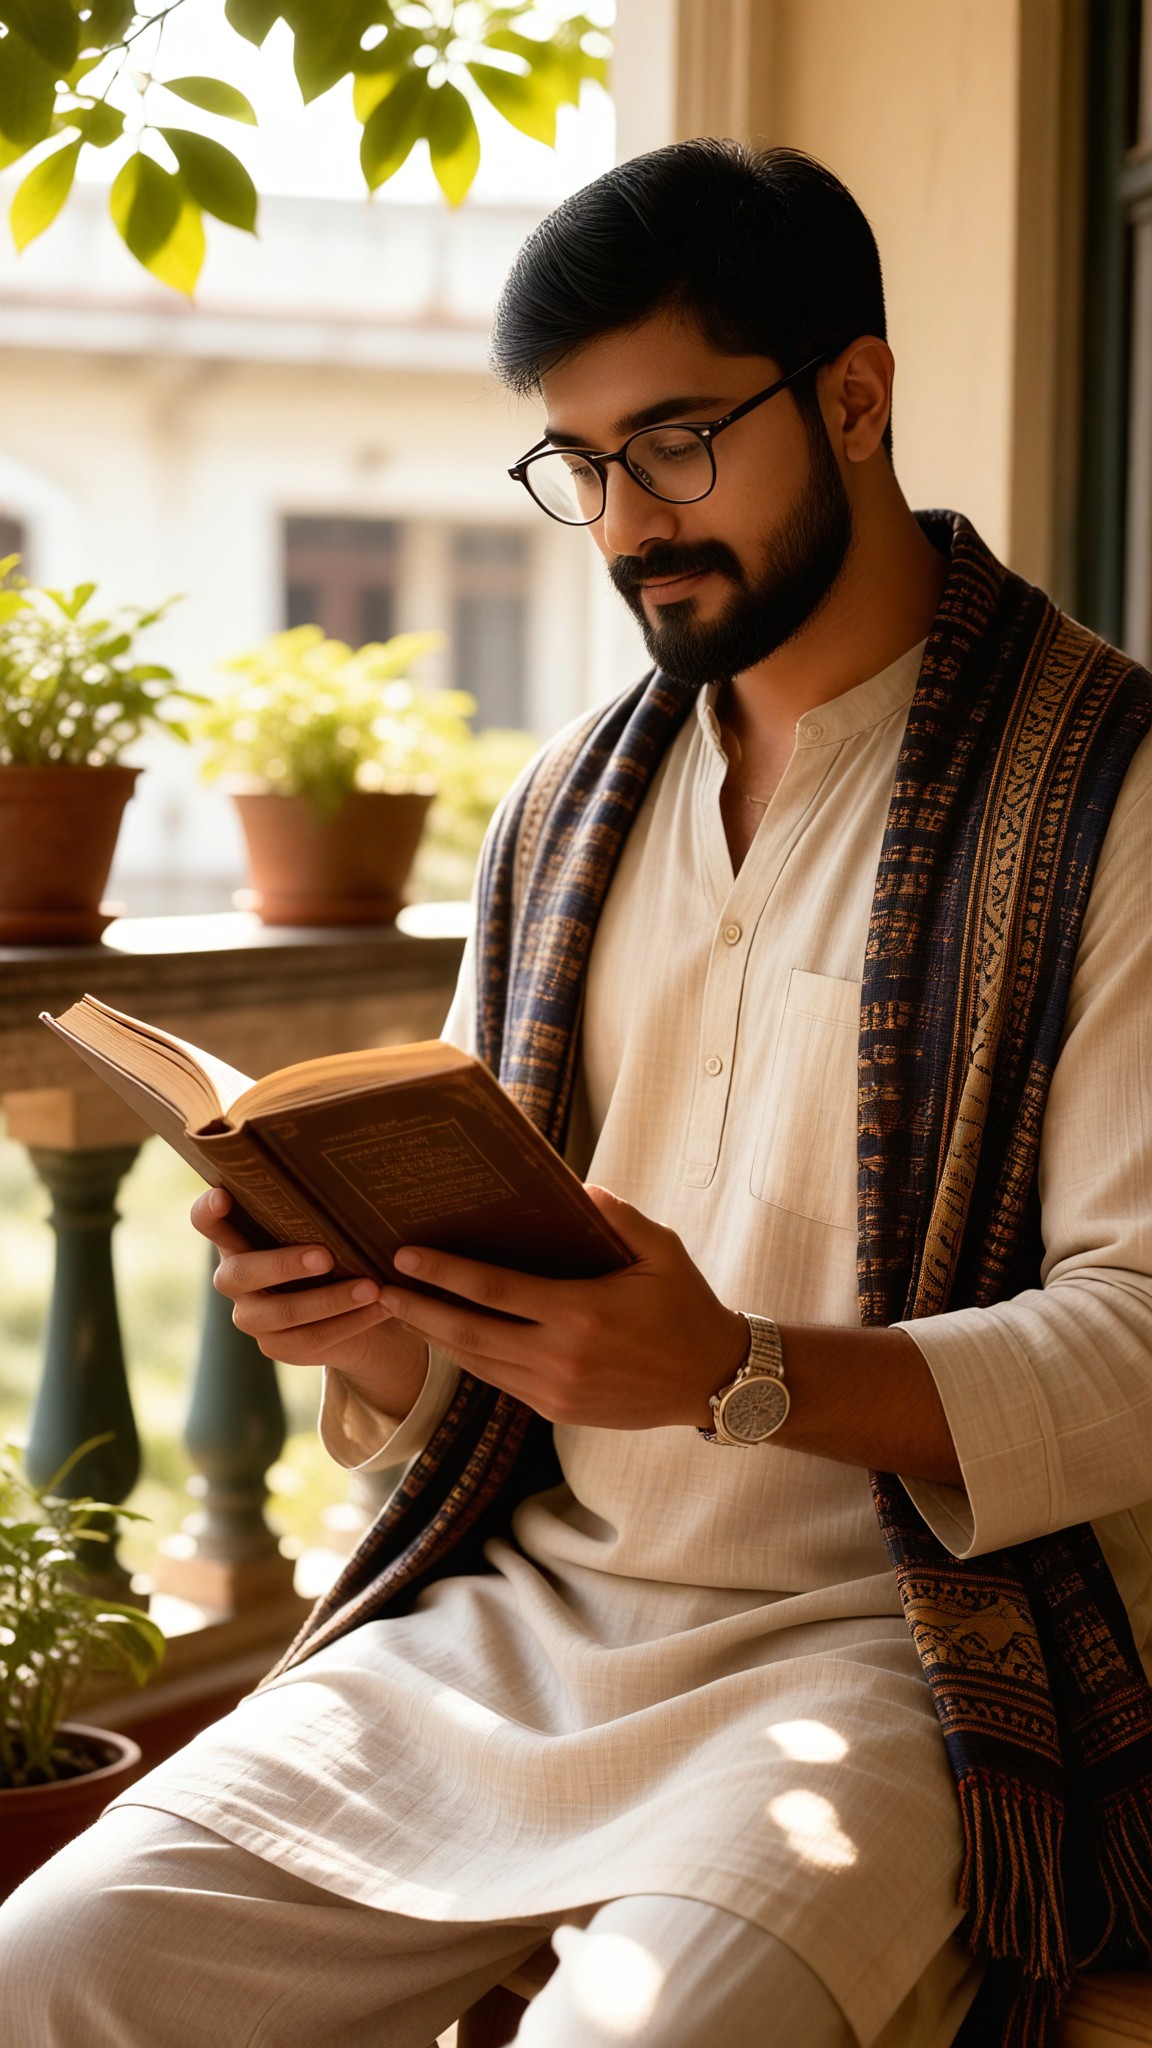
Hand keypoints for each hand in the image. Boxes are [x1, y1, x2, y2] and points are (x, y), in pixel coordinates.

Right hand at [190, 1187, 428, 1415]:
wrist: (357, 1309)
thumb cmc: (338, 1251)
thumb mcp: (326, 1231)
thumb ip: (318, 1214)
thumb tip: (346, 1184)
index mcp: (239, 1240)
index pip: (208, 1223)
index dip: (207, 1212)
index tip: (222, 1196)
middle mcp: (235, 1280)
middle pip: (241, 1274)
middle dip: (284, 1264)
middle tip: (327, 1256)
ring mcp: (252, 1317)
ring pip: (283, 1313)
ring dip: (331, 1300)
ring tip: (373, 1287)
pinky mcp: (277, 1347)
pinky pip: (311, 1339)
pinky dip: (350, 1323)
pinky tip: (380, 1307)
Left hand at [375, 1186, 748, 1430]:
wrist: (716, 1382)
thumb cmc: (687, 1307)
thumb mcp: (662, 1251)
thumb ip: (617, 1216)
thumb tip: (575, 1186)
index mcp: (582, 1313)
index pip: (494, 1291)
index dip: (444, 1273)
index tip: (405, 1256)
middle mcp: (561, 1358)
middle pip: (469, 1333)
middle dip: (418, 1310)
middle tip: (377, 1288)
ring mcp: (556, 1391)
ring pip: (478, 1364)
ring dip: (436, 1337)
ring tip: (400, 1311)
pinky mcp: (558, 1412)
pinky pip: (500, 1382)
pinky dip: (469, 1359)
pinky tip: (448, 1337)